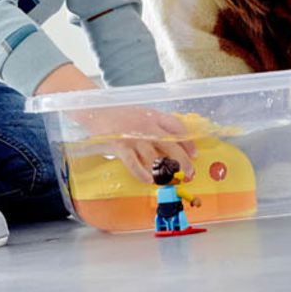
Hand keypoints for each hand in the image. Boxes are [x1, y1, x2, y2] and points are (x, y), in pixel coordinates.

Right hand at [75, 104, 197, 182]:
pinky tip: (148, 180)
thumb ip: (156, 124)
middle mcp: (147, 126)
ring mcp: (134, 137)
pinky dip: (141, 173)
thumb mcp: (142, 114)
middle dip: (183, 161)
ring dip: (164, 171)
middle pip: (171, 145)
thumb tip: (172, 142)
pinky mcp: (120, 146)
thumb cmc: (120, 115)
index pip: (177, 127)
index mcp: (153, 116)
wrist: (95, 110)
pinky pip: (133, 163)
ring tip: (170, 180)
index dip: (188, 142)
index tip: (195, 154)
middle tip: (189, 173)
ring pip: (154, 156)